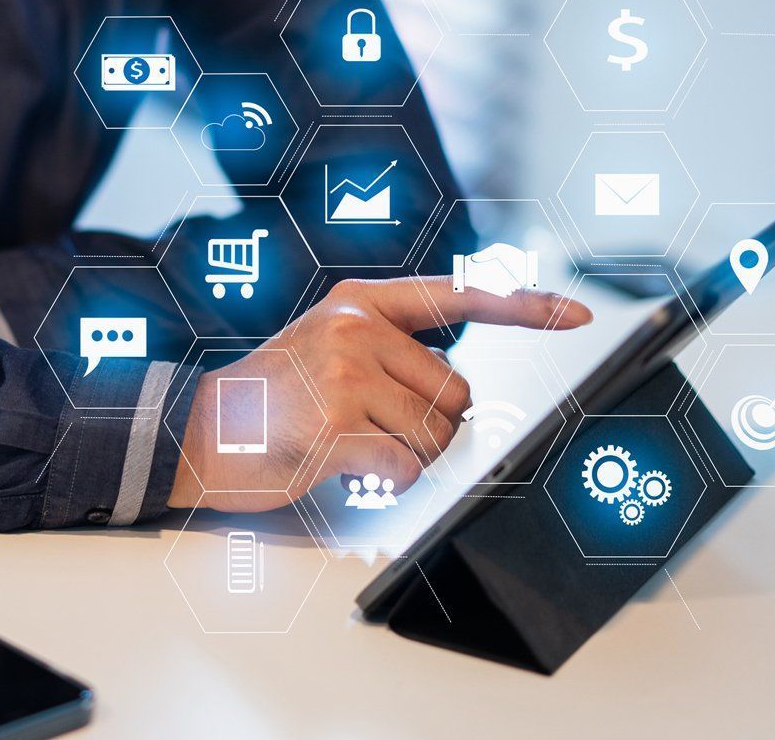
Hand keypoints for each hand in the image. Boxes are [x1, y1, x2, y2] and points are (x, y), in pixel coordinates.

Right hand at [168, 277, 591, 510]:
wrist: (199, 430)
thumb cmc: (270, 398)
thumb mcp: (325, 344)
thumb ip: (388, 347)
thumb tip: (460, 389)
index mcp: (359, 303)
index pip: (457, 294)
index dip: (524, 305)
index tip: (576, 314)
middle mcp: (356, 329)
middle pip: (456, 391)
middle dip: (429, 423)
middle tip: (371, 426)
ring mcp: (345, 375)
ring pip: (437, 434)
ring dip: (406, 456)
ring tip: (352, 444)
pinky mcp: (336, 426)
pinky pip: (406, 466)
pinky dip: (386, 480)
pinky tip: (345, 466)